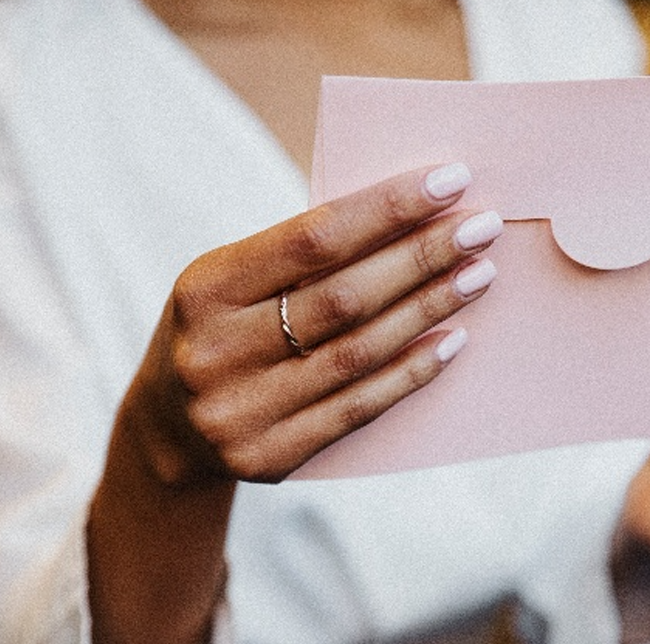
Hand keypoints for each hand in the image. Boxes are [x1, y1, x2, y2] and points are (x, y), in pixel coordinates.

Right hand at [125, 163, 501, 484]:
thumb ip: (297, 259)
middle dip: (422, 256)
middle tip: (482, 228)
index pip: (311, 238)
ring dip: (429, 310)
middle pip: (344, 297)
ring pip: (359, 353)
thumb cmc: (219, 334)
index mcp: (204, 289)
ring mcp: (241, 412)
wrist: (168, 434)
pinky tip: (452, 340)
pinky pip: (359, 408)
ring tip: (478, 275)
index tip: (450, 180)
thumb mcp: (230, 284)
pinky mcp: (270, 457)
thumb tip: (405, 219)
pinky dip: (411, 372)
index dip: (387, 208)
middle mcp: (217, 352)